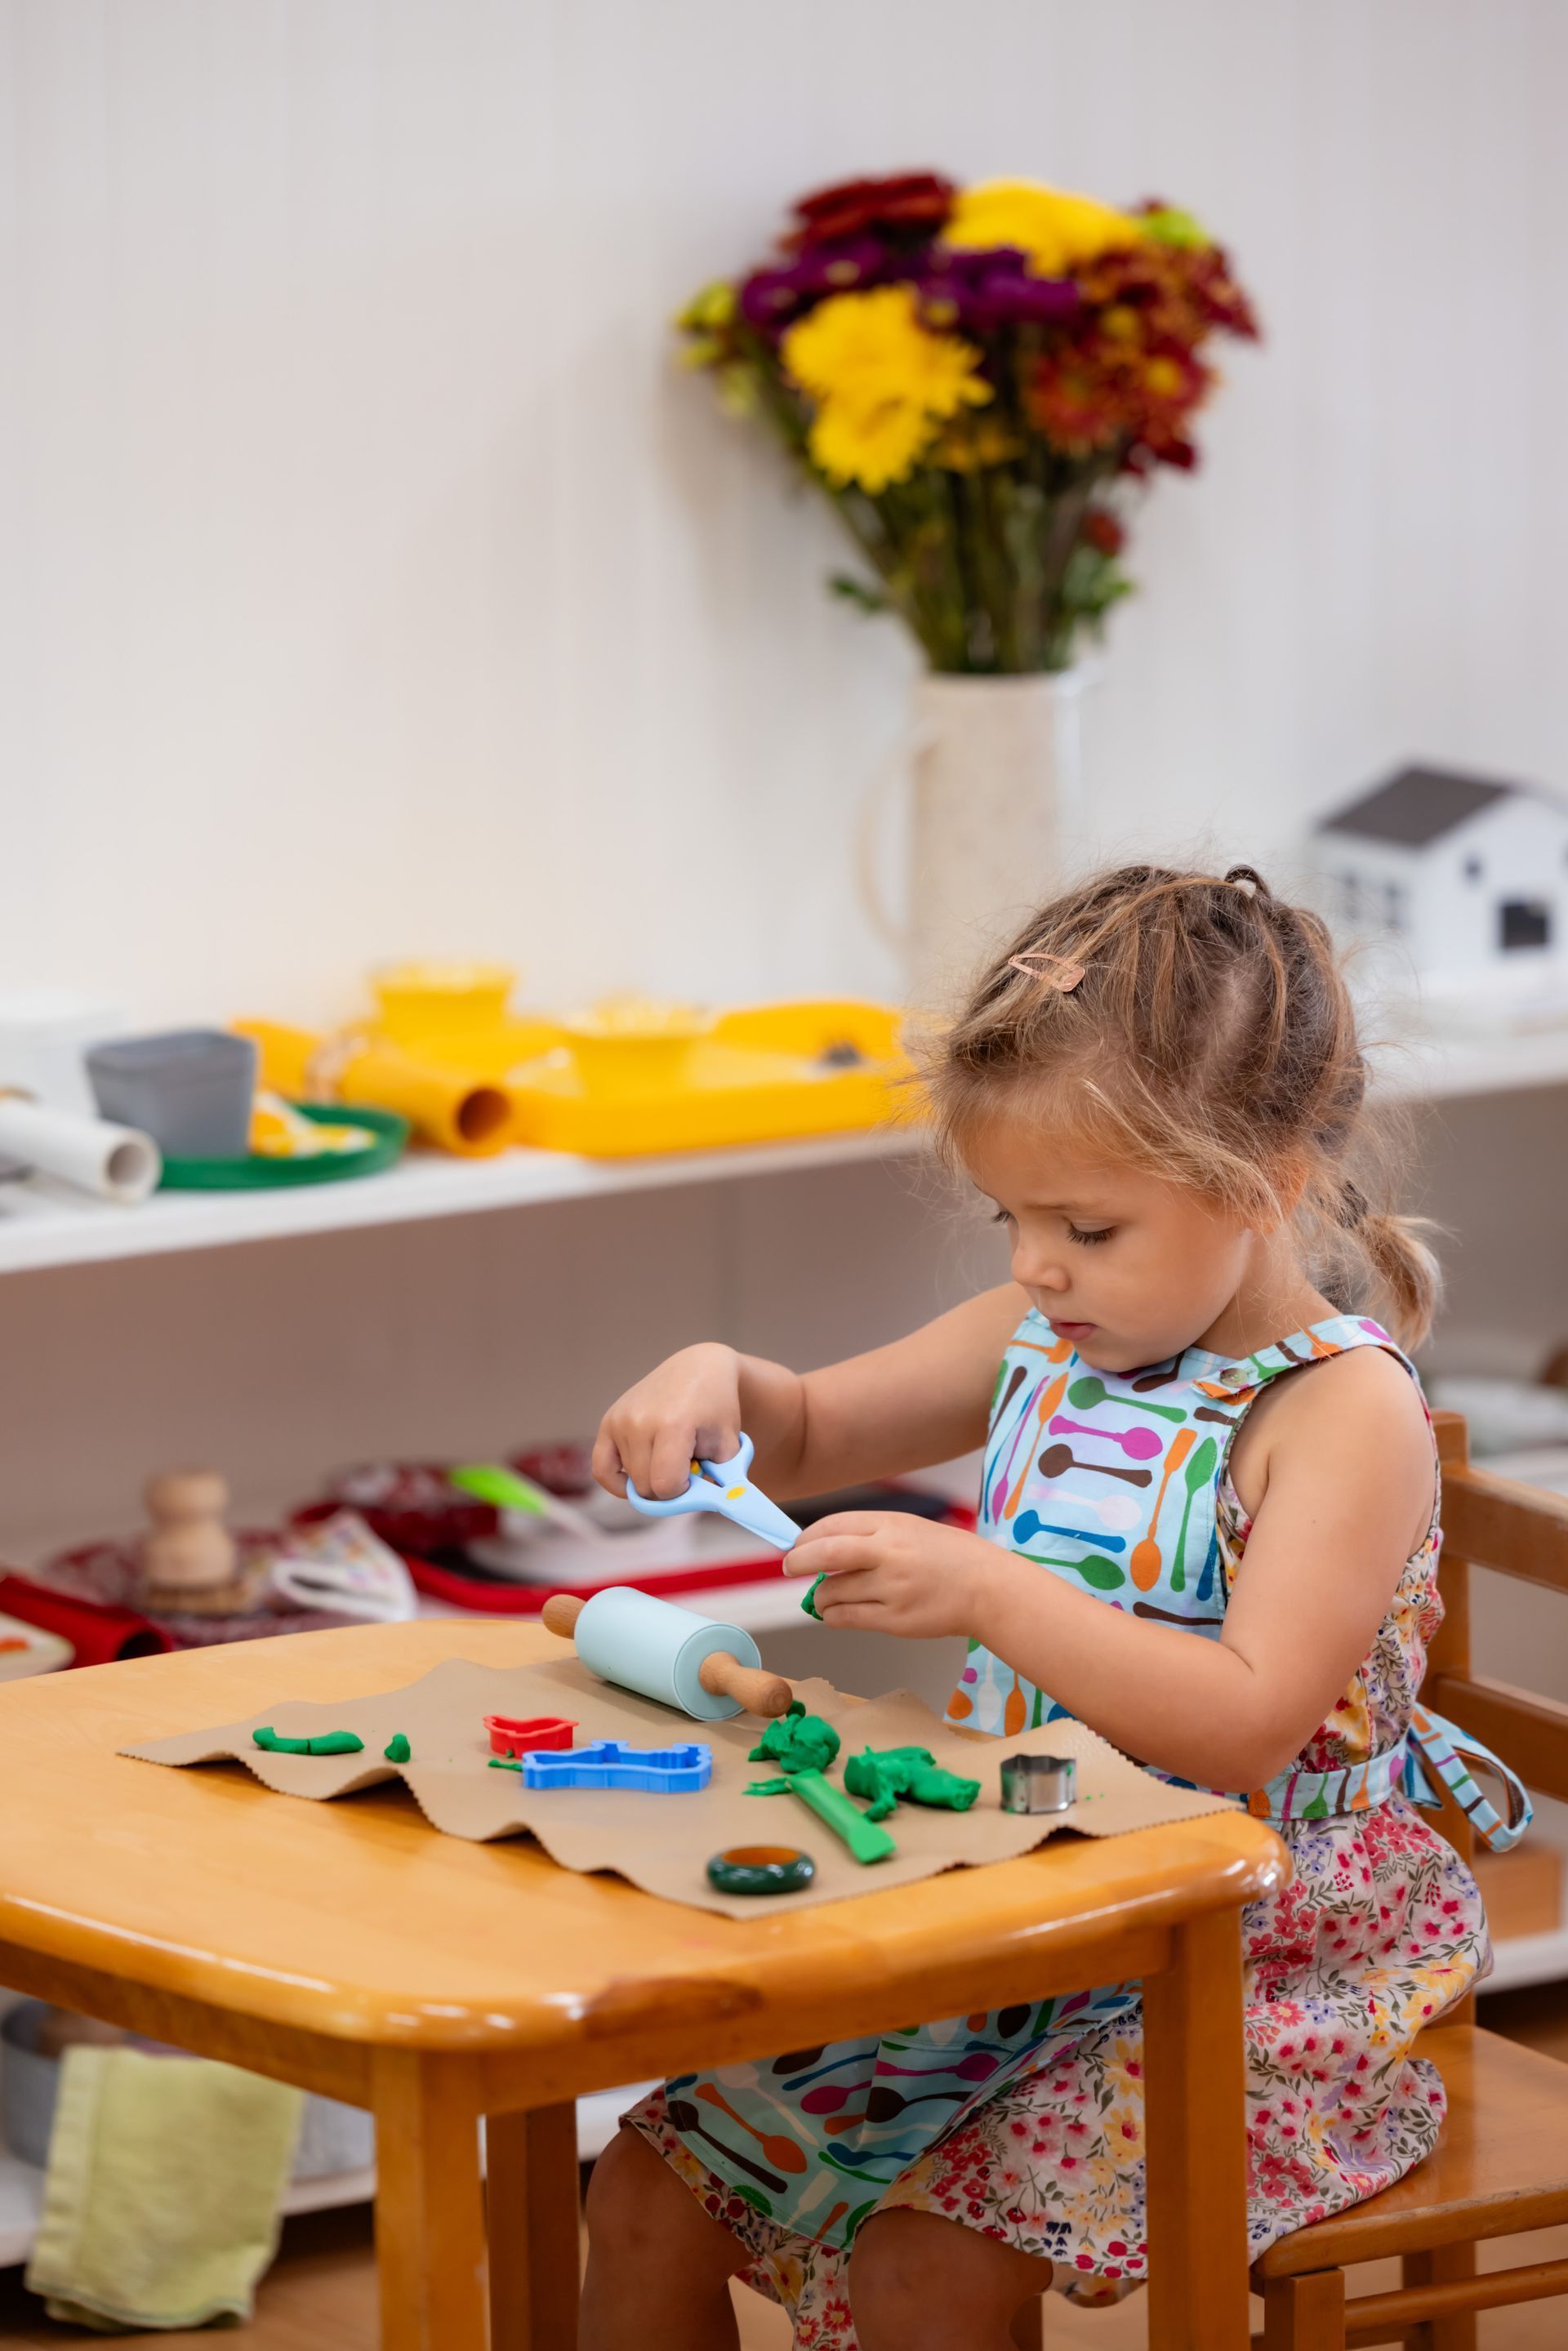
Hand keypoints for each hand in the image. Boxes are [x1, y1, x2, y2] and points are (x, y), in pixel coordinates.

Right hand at [592, 1343, 743, 1501]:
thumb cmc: (716, 1410)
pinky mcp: (608, 1421)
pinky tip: (635, 1479)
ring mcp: (620, 1420)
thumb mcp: (729, 1446)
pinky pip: (601, 1469)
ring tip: (668, 1455)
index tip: (695, 1476)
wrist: (698, 1370)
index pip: (666, 1486)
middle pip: (645, 1487)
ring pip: (629, 1481)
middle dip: (668, 1489)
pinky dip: (617, 1482)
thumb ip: (721, 1482)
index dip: (683, 1492)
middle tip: (685, 1468)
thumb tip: (710, 1507)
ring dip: (650, 1478)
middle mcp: (640, 1421)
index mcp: (673, 1424)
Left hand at [785, 1512, 1004, 1641]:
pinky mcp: (895, 1620)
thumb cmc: (949, 1557)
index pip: (833, 1525)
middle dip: (798, 1561)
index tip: (797, 1546)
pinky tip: (836, 1613)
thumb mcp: (912, 1529)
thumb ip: (871, 1535)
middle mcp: (889, 1553)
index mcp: (892, 1524)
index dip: (807, 1537)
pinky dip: (833, 1616)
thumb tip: (823, 1548)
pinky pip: (847, 1618)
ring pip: (832, 1592)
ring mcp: (892, 1588)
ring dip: (819, 1597)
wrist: (988, 1588)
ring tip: (824, 1598)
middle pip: (825, 1553)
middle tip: (789, 1567)